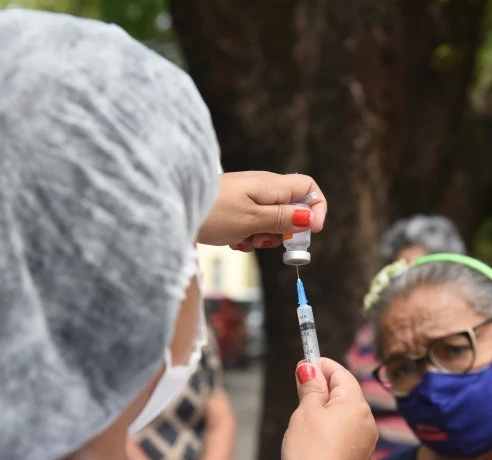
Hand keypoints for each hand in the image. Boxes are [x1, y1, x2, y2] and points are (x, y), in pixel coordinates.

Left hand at [197, 171, 326, 250]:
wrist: (174, 206)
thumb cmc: (212, 212)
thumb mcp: (252, 220)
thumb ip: (283, 219)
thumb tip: (310, 218)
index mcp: (272, 186)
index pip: (309, 188)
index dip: (316, 209)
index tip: (311, 232)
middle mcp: (263, 188)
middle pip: (292, 209)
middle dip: (284, 231)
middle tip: (265, 241)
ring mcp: (249, 197)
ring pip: (272, 220)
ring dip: (263, 236)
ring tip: (243, 239)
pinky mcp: (236, 208)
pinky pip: (253, 224)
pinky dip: (247, 235)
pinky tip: (232, 239)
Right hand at [282, 358, 376, 459]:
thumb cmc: (312, 456)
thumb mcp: (304, 412)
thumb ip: (309, 387)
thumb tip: (309, 367)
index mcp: (355, 403)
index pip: (339, 372)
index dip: (320, 365)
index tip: (302, 364)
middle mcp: (365, 419)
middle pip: (342, 392)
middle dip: (319, 390)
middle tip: (298, 396)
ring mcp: (363, 439)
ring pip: (341, 413)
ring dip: (321, 412)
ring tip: (302, 426)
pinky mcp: (357, 456)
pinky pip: (342, 432)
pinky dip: (326, 430)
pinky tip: (310, 442)